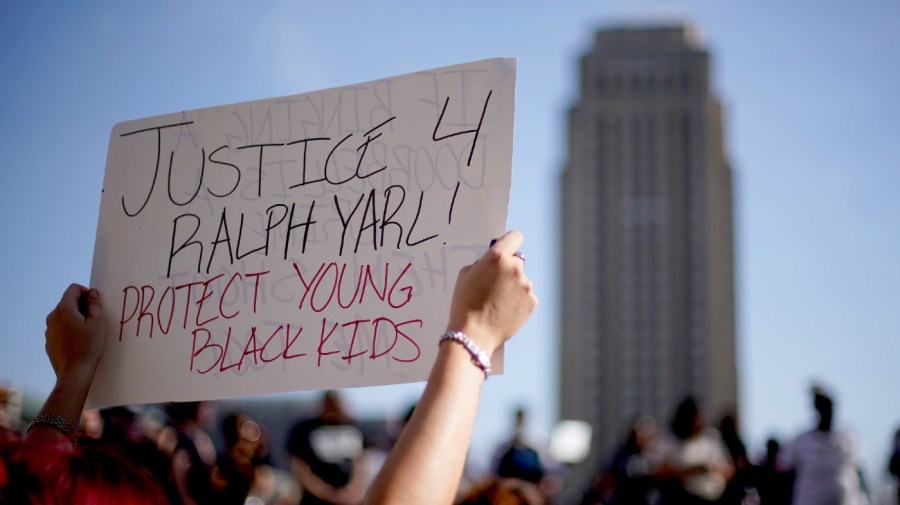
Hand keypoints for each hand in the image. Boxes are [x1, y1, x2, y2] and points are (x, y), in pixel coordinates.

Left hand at [44, 284, 107, 381]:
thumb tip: (92, 293)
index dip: (86, 292)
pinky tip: (79, 342)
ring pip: (64, 316)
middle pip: (68, 302)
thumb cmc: (89, 347)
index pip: (73, 289)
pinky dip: (69, 330)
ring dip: (75, 319)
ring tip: (88, 332)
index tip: (95, 303)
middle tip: (95, 319)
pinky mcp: (49, 342)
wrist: (74, 373)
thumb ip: (95, 304)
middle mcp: (53, 317)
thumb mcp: (98, 322)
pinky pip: (60, 329)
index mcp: (64, 309)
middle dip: (82, 306)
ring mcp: (49, 330)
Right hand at [446, 230, 536, 354]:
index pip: (514, 237)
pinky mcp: (532, 302)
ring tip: (497, 302)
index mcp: (496, 257)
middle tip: (495, 285)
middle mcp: (515, 268)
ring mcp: (526, 285)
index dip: (510, 242)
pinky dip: (518, 301)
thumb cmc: (465, 304)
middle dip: (507, 269)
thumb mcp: (465, 275)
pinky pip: (526, 296)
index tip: (508, 248)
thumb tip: (492, 264)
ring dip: (513, 287)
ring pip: (521, 280)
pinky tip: (505, 310)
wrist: (473, 334)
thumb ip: (482, 264)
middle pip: (516, 261)